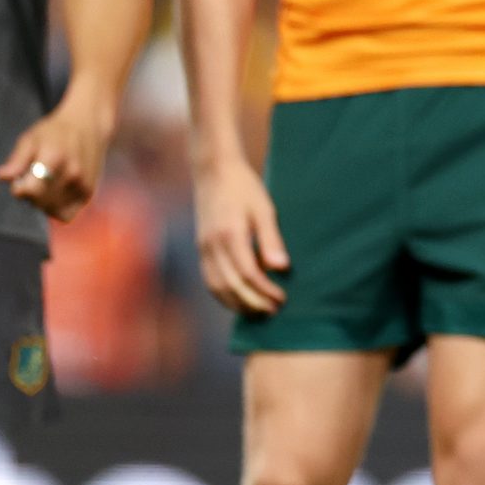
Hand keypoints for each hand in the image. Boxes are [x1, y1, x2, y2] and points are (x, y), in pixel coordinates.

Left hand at [0, 92, 117, 220]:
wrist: (89, 124)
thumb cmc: (55, 131)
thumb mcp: (31, 138)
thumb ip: (17, 159)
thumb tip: (1, 176)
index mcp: (55, 158)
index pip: (30, 190)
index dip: (19, 189)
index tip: (19, 179)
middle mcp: (72, 174)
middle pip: (39, 202)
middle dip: (29, 195)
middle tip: (32, 180)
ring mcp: (82, 185)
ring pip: (51, 210)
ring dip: (41, 203)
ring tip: (44, 185)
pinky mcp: (89, 193)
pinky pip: (66, 215)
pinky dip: (55, 209)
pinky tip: (54, 195)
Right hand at [193, 155, 288, 315]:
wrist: (214, 171)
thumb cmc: (244, 187)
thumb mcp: (264, 208)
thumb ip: (271, 239)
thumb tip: (281, 268)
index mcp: (231, 235)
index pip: (248, 274)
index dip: (265, 291)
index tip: (282, 299)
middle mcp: (213, 246)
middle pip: (231, 286)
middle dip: (253, 304)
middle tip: (273, 311)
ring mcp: (204, 248)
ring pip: (216, 287)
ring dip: (237, 304)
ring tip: (258, 312)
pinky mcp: (201, 248)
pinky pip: (209, 279)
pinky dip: (223, 295)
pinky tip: (238, 300)